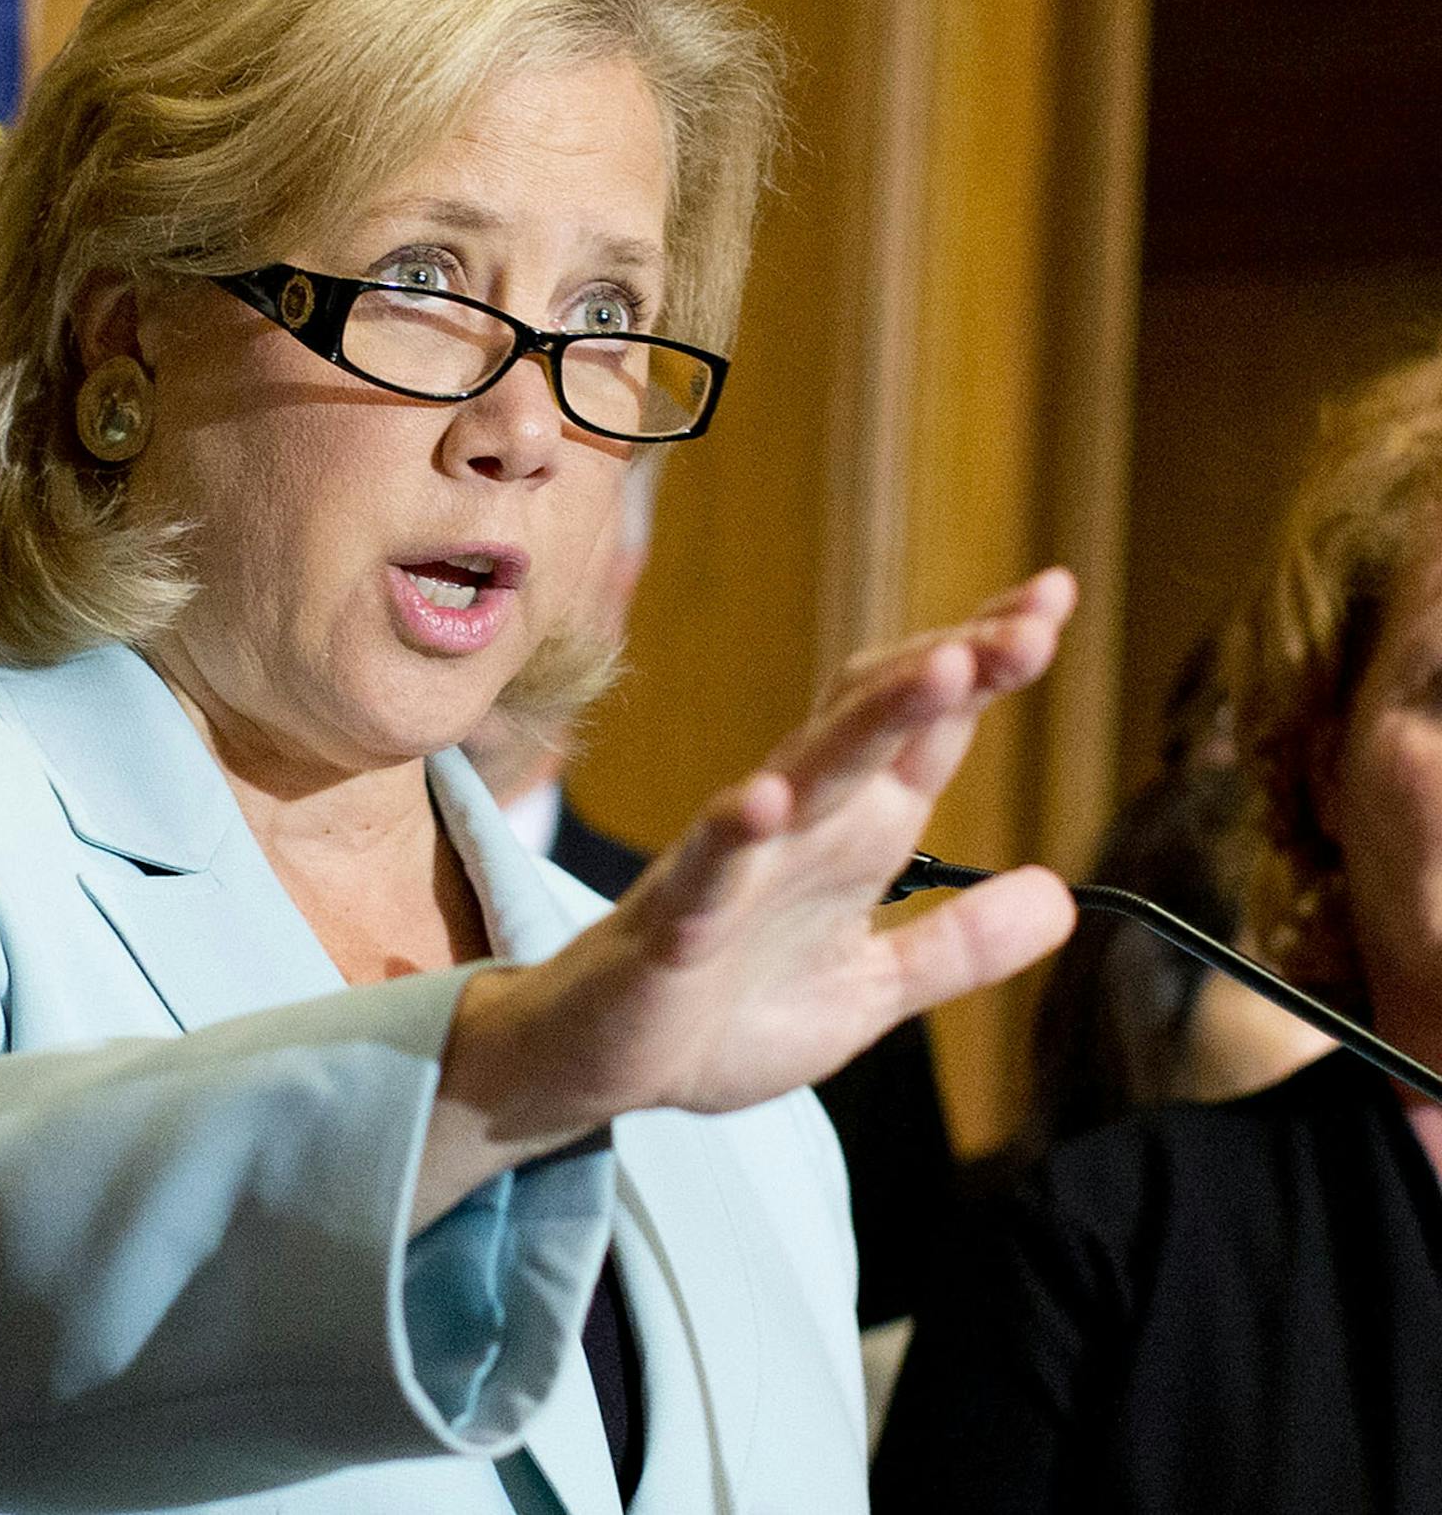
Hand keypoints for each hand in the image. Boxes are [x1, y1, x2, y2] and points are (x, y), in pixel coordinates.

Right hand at [417, 570, 1077, 1219]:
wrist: (603, 1064)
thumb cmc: (726, 1013)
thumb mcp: (869, 989)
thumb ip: (958, 945)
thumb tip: (1062, 897)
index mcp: (854, 838)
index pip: (928, 732)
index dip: (988, 666)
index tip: (1051, 600)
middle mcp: (800, 828)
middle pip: (879, 723)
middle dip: (954, 666)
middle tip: (1032, 620)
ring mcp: (736, 866)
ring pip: (808, 771)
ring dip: (875, 716)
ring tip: (945, 667)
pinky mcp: (676, 922)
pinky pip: (707, 867)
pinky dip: (734, 832)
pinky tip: (766, 802)